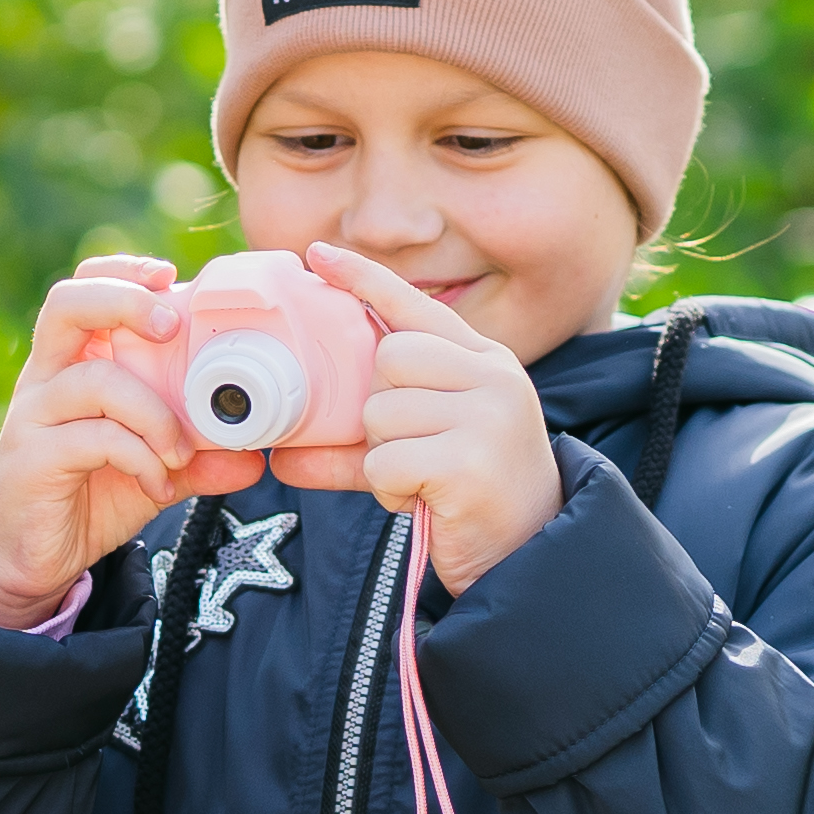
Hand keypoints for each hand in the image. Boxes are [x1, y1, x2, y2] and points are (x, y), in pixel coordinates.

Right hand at [0, 260, 196, 628]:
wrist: (28, 559)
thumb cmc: (86, 497)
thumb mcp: (150, 470)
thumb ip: (197, 457)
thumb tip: (254, 456)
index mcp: (71, 364)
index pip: (84, 289)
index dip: (123, 271)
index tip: (170, 276)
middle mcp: (46, 379)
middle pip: (68, 305)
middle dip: (125, 303)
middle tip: (172, 329)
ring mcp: (34, 416)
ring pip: (94, 379)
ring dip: (153, 410)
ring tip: (181, 450)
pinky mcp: (32, 458)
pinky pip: (92, 438)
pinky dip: (139, 457)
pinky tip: (159, 484)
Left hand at [303, 242, 564, 594]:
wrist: (530, 558)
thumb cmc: (472, 498)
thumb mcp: (425, 451)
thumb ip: (363, 439)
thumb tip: (282, 453)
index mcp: (485, 361)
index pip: (416, 305)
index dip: (363, 278)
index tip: (318, 255)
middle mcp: (493, 377)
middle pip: (388, 359)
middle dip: (379, 411)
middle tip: (410, 450)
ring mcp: (487, 416)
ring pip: (379, 414)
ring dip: (384, 458)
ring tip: (423, 480)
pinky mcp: (470, 461)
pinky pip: (383, 462)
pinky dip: (390, 489)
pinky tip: (426, 499)